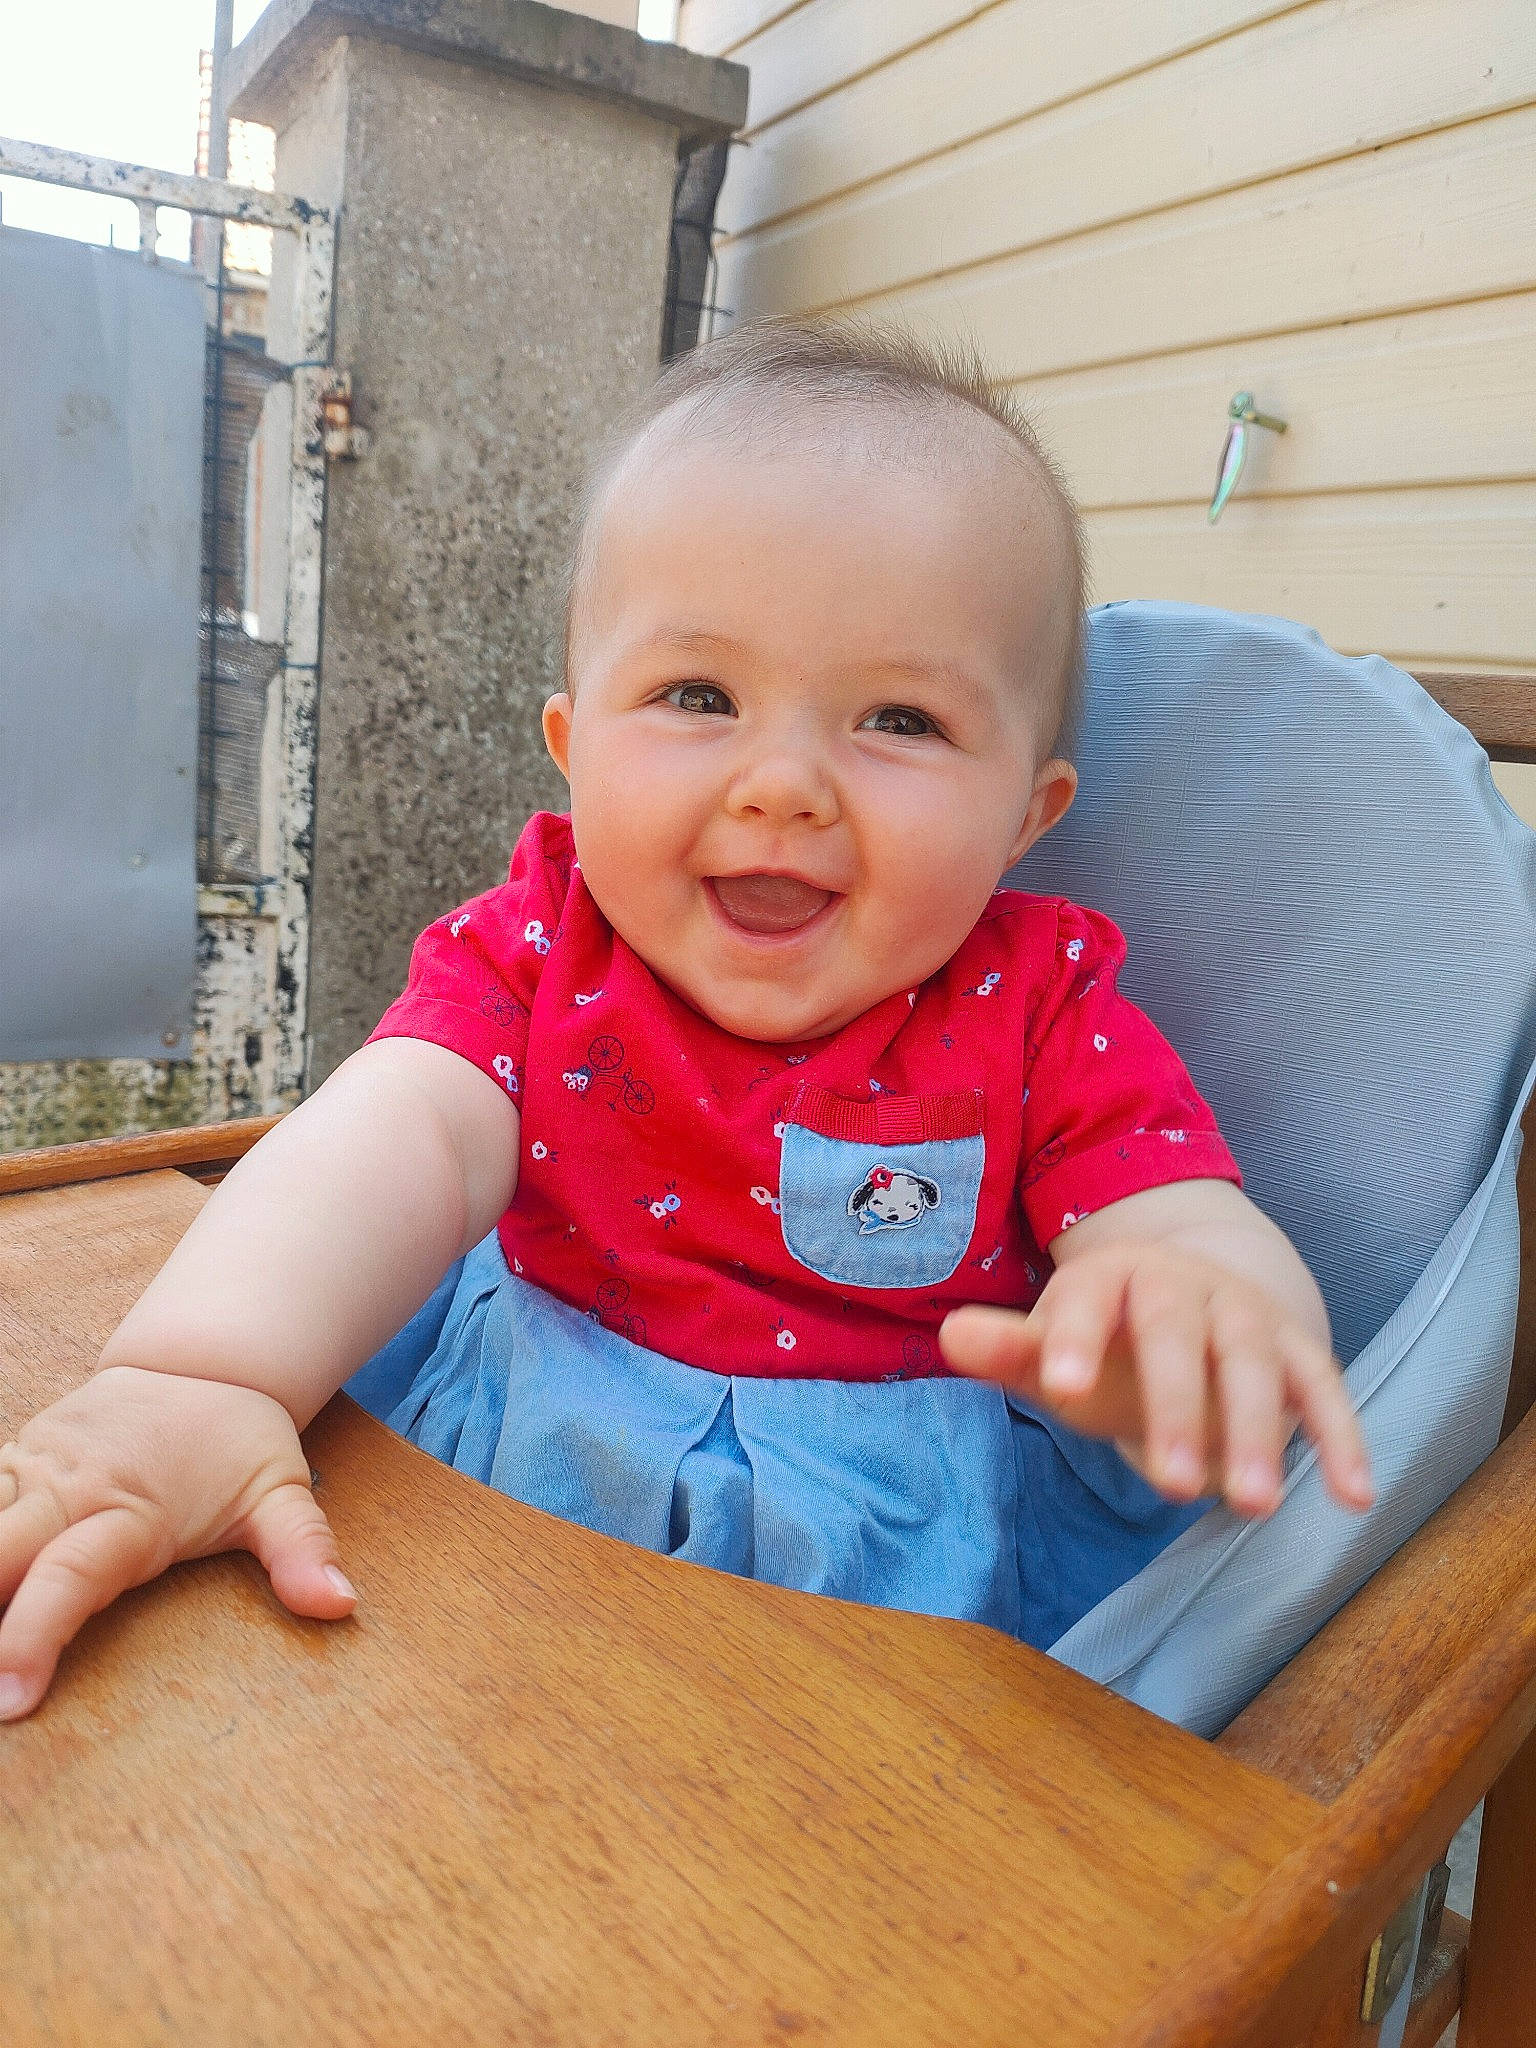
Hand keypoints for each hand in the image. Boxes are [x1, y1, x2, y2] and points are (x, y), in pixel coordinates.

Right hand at [0, 1366, 355, 1720]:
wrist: (198, 1361)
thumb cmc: (237, 1438)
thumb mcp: (280, 1490)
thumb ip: (302, 1548)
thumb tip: (339, 1604)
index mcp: (132, 1510)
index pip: (72, 1576)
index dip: (32, 1637)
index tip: (9, 1700)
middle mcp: (70, 1490)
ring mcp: (33, 1471)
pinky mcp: (13, 1460)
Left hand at [939, 1241, 1372, 1518]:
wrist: (1199, 1296)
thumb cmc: (1110, 1342)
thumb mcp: (1057, 1348)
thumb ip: (1010, 1351)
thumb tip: (951, 1336)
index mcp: (1111, 1275)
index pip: (1088, 1299)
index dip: (1075, 1339)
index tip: (1060, 1389)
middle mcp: (1182, 1284)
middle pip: (1176, 1335)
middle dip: (1177, 1408)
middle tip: (1170, 1484)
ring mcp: (1244, 1312)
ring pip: (1251, 1363)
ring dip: (1257, 1433)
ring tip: (1251, 1506)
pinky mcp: (1297, 1348)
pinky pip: (1322, 1388)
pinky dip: (1342, 1438)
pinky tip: (1355, 1496)